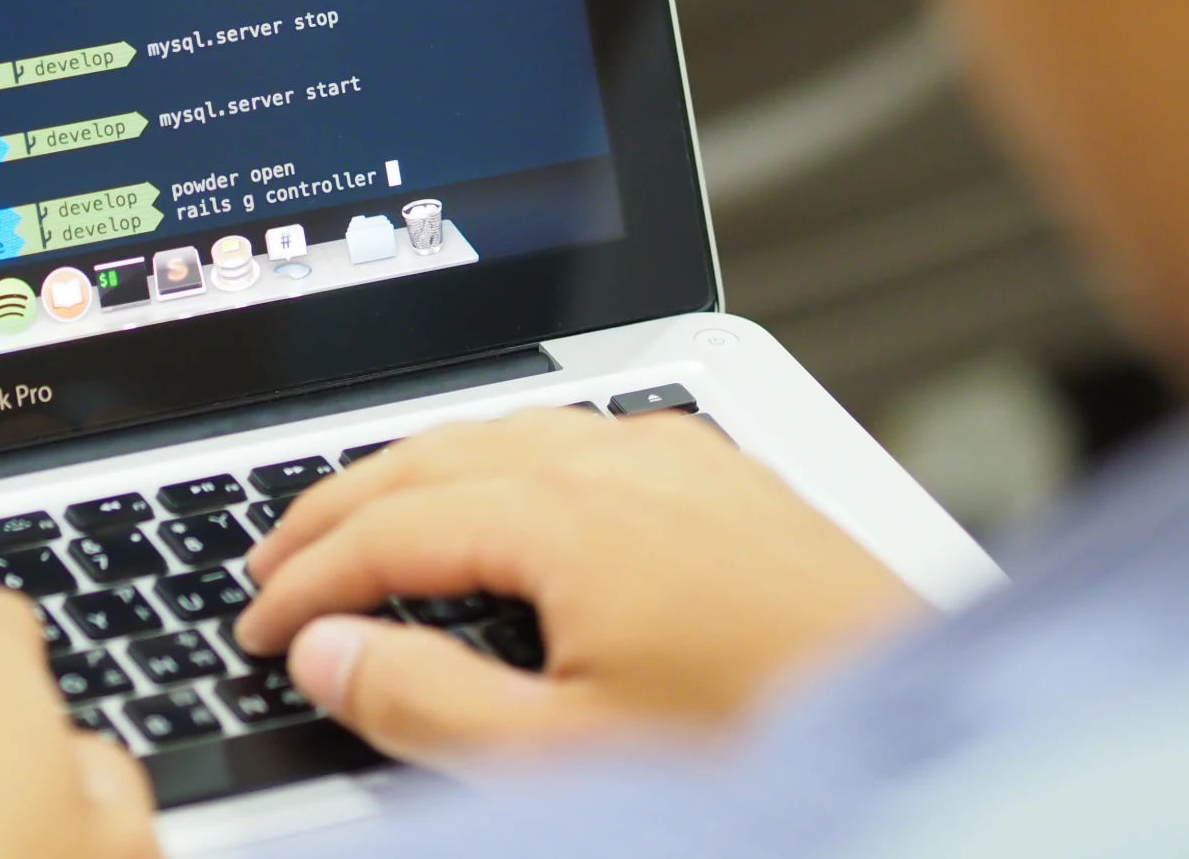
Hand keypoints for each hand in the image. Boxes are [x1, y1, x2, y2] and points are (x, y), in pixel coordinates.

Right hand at [234, 408, 920, 766]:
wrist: (931, 726)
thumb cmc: (766, 742)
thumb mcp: (568, 757)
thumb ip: (426, 704)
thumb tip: (328, 654)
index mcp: (567, 515)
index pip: (390, 528)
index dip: (307, 579)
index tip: (258, 626)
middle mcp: (617, 459)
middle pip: (431, 454)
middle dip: (336, 506)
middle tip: (272, 563)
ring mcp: (677, 455)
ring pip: (501, 430)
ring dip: (412, 474)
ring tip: (358, 524)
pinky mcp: (722, 473)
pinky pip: (575, 434)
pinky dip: (495, 461)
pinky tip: (497, 498)